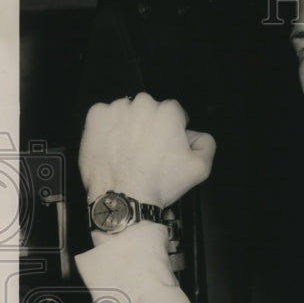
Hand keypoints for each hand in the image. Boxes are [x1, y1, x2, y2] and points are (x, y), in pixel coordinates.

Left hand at [79, 92, 216, 207]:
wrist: (124, 197)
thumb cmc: (158, 183)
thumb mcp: (200, 168)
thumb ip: (206, 143)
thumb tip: (196, 135)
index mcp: (168, 112)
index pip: (174, 112)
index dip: (172, 130)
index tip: (166, 144)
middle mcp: (142, 105)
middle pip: (149, 109)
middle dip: (150, 125)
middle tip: (148, 151)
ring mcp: (117, 110)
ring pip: (127, 112)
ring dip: (129, 126)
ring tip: (130, 151)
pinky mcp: (96, 117)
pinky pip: (104, 116)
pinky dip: (108, 128)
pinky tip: (115, 147)